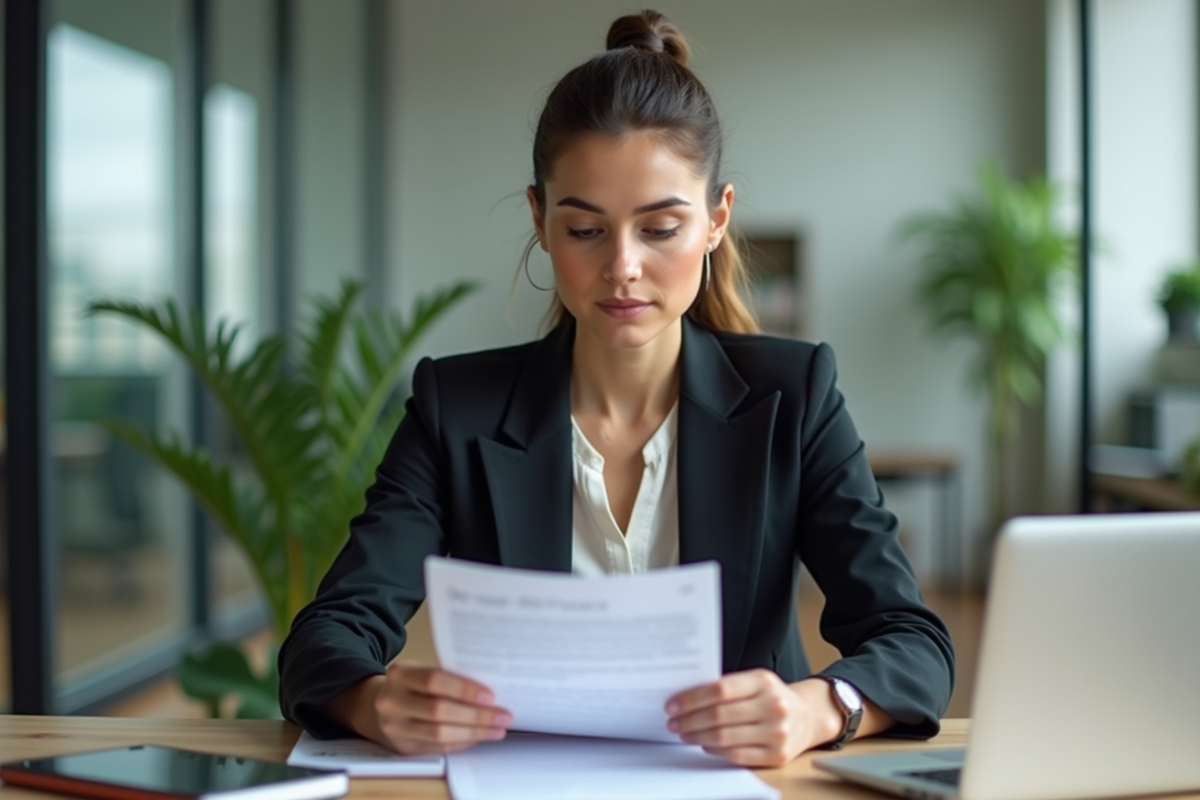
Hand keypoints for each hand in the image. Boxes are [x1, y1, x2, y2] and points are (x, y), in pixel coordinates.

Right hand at [368, 660, 512, 754]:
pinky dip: (463, 742)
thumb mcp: (421, 671)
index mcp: (400, 674)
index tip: (491, 696)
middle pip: (439, 711)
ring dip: (474, 732)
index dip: (464, 689)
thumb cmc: (411, 685)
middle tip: (503, 716)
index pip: (434, 680)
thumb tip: (490, 690)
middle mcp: (392, 701)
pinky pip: (439, 747)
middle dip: (476, 715)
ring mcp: (395, 727)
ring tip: (497, 729)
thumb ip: (448, 677)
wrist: (380, 705)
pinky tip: (480, 736)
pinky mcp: (403, 747)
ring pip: (440, 734)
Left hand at [665, 671, 842, 766]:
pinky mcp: (777, 755)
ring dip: (697, 737)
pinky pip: (736, 755)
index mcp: (763, 681)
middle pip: (719, 715)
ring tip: (684, 733)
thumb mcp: (755, 682)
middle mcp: (773, 706)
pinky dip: (715, 750)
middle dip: (689, 720)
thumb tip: (685, 698)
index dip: (691, 699)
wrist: (808, 717)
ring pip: (725, 737)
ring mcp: (777, 732)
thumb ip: (726, 687)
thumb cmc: (772, 697)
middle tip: (673, 722)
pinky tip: (704, 745)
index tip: (672, 705)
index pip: (719, 689)